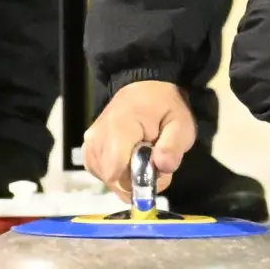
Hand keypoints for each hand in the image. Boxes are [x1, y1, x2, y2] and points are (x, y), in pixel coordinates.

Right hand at [82, 80, 196, 194]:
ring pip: (107, 179)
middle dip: (136, 180)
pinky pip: (100, 173)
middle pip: (112, 179)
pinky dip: (117, 173)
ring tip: (142, 156)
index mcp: (118, 128)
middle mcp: (97, 136)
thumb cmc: (165, 106)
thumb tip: (162, 167)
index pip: (115, 172)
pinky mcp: (88, 148)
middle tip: (153, 161)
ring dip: (127, 177)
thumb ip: (173, 147)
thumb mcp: (181, 124)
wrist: (145, 87)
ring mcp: (89, 142)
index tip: (155, 169)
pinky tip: (129, 159)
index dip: (137, 181)